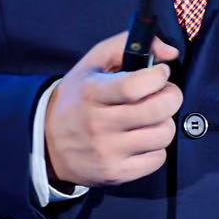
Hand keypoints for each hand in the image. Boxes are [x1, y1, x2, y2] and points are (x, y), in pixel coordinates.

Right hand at [44, 30, 182, 188]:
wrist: (48, 142)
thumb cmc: (78, 96)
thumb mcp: (93, 62)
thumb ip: (128, 44)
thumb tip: (170, 53)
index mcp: (92, 93)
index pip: (136, 86)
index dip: (159, 76)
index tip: (160, 73)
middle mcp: (98, 124)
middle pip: (157, 110)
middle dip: (171, 97)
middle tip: (164, 94)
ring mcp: (107, 152)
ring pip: (163, 134)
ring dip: (164, 122)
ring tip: (151, 118)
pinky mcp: (116, 173)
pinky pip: (158, 159)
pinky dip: (156, 147)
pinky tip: (143, 138)